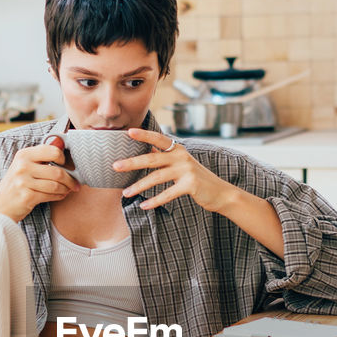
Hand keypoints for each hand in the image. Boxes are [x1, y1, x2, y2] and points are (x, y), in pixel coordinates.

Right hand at [0, 137, 80, 220]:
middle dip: (70, 180)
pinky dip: (59, 196)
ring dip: (66, 189)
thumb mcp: (23, 166)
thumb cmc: (16, 186)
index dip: (63, 159)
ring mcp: (23, 181)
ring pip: (56, 185)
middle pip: (57, 171)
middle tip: (75, 184)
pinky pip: (51, 195)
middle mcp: (23, 166)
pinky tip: (60, 196)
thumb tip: (64, 150)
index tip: (67, 166)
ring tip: (67, 190)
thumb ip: (40, 159)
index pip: (52, 151)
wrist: (0, 207)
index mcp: (24, 155)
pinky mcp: (27, 196)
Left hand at [116, 127, 240, 212]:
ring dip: (139, 186)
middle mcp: (182, 157)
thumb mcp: (182, 164)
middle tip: (115, 166)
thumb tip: (146, 153)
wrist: (220, 192)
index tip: (128, 132)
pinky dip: (154, 201)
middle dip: (132, 163)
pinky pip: (167, 193)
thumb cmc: (197, 179)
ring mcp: (186, 171)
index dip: (144, 135)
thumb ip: (166, 159)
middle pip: (152, 159)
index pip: (159, 139)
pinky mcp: (190, 185)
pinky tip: (144, 205)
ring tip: (126, 193)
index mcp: (178, 150)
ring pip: (157, 177)